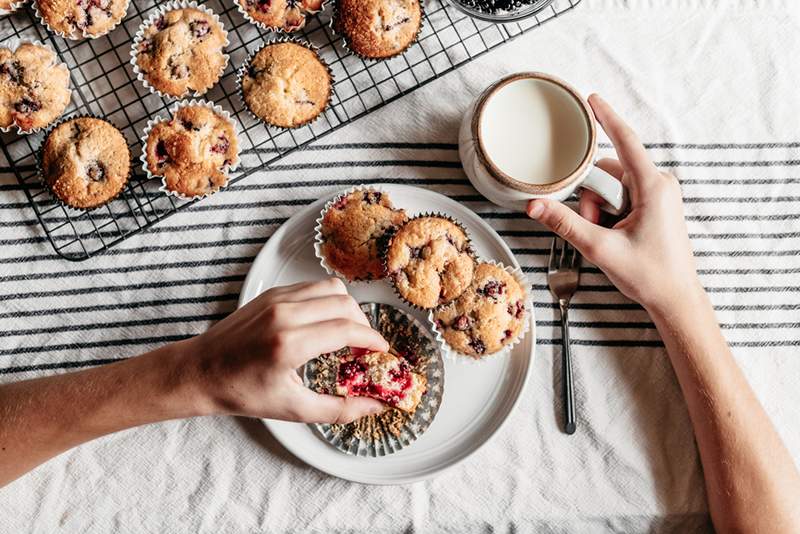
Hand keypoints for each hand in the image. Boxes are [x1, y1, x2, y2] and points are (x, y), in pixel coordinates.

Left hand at [181, 278, 387, 423]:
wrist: (199, 372)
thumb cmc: (242, 393)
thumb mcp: (293, 410)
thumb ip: (339, 409)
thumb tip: (375, 406)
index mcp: (289, 344)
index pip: (347, 329)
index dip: (372, 339)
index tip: (381, 352)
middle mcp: (284, 314)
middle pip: (344, 303)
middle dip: (363, 324)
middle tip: (363, 347)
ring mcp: (276, 299)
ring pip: (331, 288)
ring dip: (347, 308)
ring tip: (346, 333)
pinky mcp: (270, 293)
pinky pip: (311, 287)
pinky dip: (326, 301)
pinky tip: (323, 324)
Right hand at [527, 94, 701, 312]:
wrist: (675, 299)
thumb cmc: (649, 275)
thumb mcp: (600, 248)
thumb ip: (564, 223)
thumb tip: (534, 206)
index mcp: (654, 187)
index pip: (625, 141)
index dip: (606, 118)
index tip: (591, 99)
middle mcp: (660, 185)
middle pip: (609, 172)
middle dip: (592, 199)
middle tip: (595, 228)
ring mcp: (659, 195)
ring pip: (613, 187)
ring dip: (599, 209)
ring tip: (606, 237)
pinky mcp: (655, 207)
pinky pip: (622, 198)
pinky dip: (609, 214)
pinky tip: (613, 236)